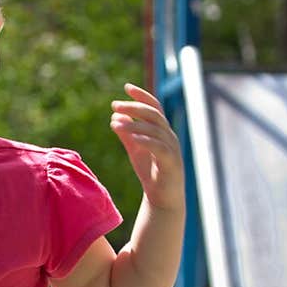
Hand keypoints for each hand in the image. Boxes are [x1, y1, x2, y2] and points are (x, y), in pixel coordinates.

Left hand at [110, 83, 182, 211]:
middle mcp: (169, 136)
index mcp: (161, 131)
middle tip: (115, 105)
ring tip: (115, 124)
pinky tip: (132, 138)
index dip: (142, 96)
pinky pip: (159, 148)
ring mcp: (172, 149)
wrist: (163, 199)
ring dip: (134, 124)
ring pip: (154, 130)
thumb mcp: (135, 150)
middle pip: (154, 114)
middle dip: (135, 107)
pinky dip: (145, 141)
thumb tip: (116, 116)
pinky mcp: (171, 163)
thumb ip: (127, 134)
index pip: (154, 107)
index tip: (126, 87)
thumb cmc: (151, 173)